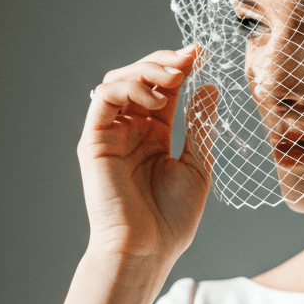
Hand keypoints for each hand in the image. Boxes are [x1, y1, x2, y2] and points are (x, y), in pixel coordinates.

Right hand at [77, 46, 216, 266]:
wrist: (146, 250)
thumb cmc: (171, 218)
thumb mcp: (197, 165)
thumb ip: (199, 126)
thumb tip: (210, 86)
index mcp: (154, 134)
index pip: (163, 88)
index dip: (180, 67)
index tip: (201, 53)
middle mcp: (130, 130)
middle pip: (139, 77)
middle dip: (163, 62)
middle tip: (188, 59)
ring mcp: (110, 134)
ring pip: (118, 80)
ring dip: (146, 69)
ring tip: (174, 76)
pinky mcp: (94, 140)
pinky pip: (103, 98)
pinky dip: (128, 86)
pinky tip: (155, 97)